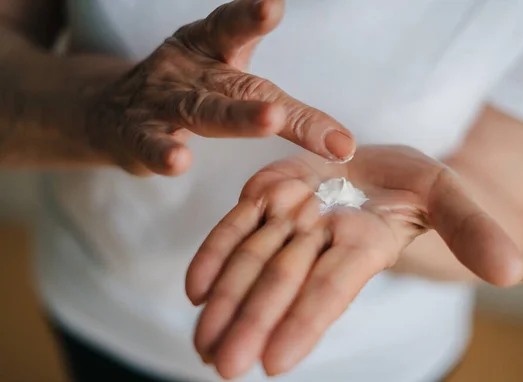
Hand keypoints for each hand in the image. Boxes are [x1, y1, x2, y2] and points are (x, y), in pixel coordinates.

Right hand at [83, 0, 353, 175]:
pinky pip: (151, 143)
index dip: (252, 17)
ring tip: (268, 121)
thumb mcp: (227, 81)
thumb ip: (277, 103)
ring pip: (202, 110)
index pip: (235, 31)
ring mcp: (163, 101)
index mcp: (213, 50)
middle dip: (265, 98)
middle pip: (237, 86)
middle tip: (289, 106)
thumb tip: (344, 143)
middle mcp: (191, 70)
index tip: (273, 7)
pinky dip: (163, 152)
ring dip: (235, 118)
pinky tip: (178, 160)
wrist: (113, 111)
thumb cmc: (188, 92)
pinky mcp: (137, 133)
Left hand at [186, 145, 522, 378]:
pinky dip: (215, 255)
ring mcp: (290, 218)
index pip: (333, 288)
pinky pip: (237, 227)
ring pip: (253, 261)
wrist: (375, 167)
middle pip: (283, 283)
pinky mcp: (266, 197)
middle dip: (252, 324)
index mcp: (363, 245)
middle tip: (223, 367)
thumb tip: (513, 271)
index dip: (306, 322)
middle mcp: (321, 239)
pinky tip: (195, 290)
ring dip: (225, 302)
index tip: (273, 363)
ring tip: (202, 344)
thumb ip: (473, 231)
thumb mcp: (450, 197)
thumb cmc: (416, 184)